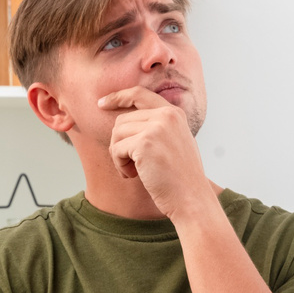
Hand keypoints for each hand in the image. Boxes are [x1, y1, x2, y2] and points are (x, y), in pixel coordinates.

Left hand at [98, 86, 210, 219]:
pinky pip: (116, 149)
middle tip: (130, 165)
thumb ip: (158, 127)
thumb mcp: (175, 142)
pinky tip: (132, 175)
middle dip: (120, 143)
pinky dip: (119, 165)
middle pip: (122, 120)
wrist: (191, 198)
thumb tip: (122, 123)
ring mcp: (156, 128)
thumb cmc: (181, 178)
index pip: (139, 94)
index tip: (102, 104)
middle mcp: (167, 116)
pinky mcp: (145, 144)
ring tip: (132, 171)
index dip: (118, 96)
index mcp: (174, 113)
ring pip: (117, 134)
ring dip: (119, 156)